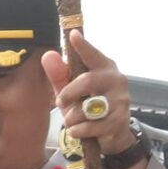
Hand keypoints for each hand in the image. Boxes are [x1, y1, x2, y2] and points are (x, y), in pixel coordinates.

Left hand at [41, 32, 135, 153]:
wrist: (113, 133)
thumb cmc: (90, 106)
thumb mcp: (72, 90)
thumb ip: (59, 74)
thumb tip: (48, 55)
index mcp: (104, 67)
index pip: (92, 54)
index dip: (82, 45)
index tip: (73, 35)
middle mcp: (116, 80)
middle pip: (87, 81)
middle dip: (68, 93)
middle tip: (60, 102)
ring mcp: (120, 101)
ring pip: (85, 108)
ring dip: (72, 118)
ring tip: (74, 120)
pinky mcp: (118, 121)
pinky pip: (89, 127)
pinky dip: (78, 131)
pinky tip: (80, 130)